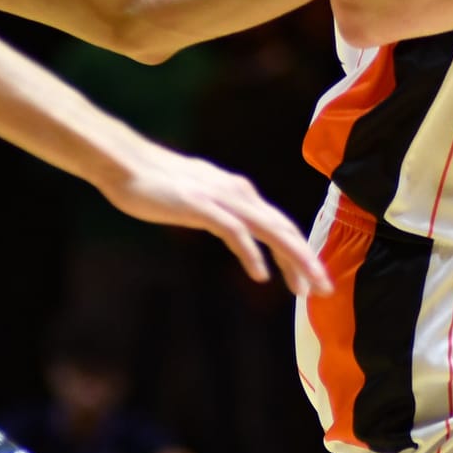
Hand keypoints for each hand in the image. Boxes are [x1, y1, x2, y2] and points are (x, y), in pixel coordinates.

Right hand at [98, 147, 330, 296]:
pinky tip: (261, 274)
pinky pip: (235, 232)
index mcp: (240, 192)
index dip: (301, 252)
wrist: (126, 163)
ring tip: (306, 287)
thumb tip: (237, 228)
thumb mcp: (201, 198)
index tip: (313, 279)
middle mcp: (239, 193)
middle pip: (284, 229)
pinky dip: (251, 254)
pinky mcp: (202, 205)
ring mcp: (221, 198)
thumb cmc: (159, 183)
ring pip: (270, 230)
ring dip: (292, 259)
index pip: (281, 225)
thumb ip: (222, 211)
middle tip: (325, 289)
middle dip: (308, 260)